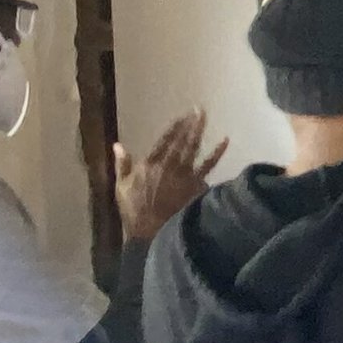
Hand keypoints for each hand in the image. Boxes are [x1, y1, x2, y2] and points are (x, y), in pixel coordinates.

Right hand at [115, 110, 226, 241]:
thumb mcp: (121, 188)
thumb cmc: (135, 212)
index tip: (183, 116)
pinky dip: (218, 152)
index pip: (164, 140)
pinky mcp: (197, 185)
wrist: (155, 232)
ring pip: (194, 148)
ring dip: (200, 131)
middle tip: (200, 110)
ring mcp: (185, 174)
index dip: (174, 127)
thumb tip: (117, 145)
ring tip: (206, 118)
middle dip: (191, 124)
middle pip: (182, 141)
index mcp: (150, 164)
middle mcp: (169, 165)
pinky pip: (209, 166)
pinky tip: (225, 140)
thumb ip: (122, 165)